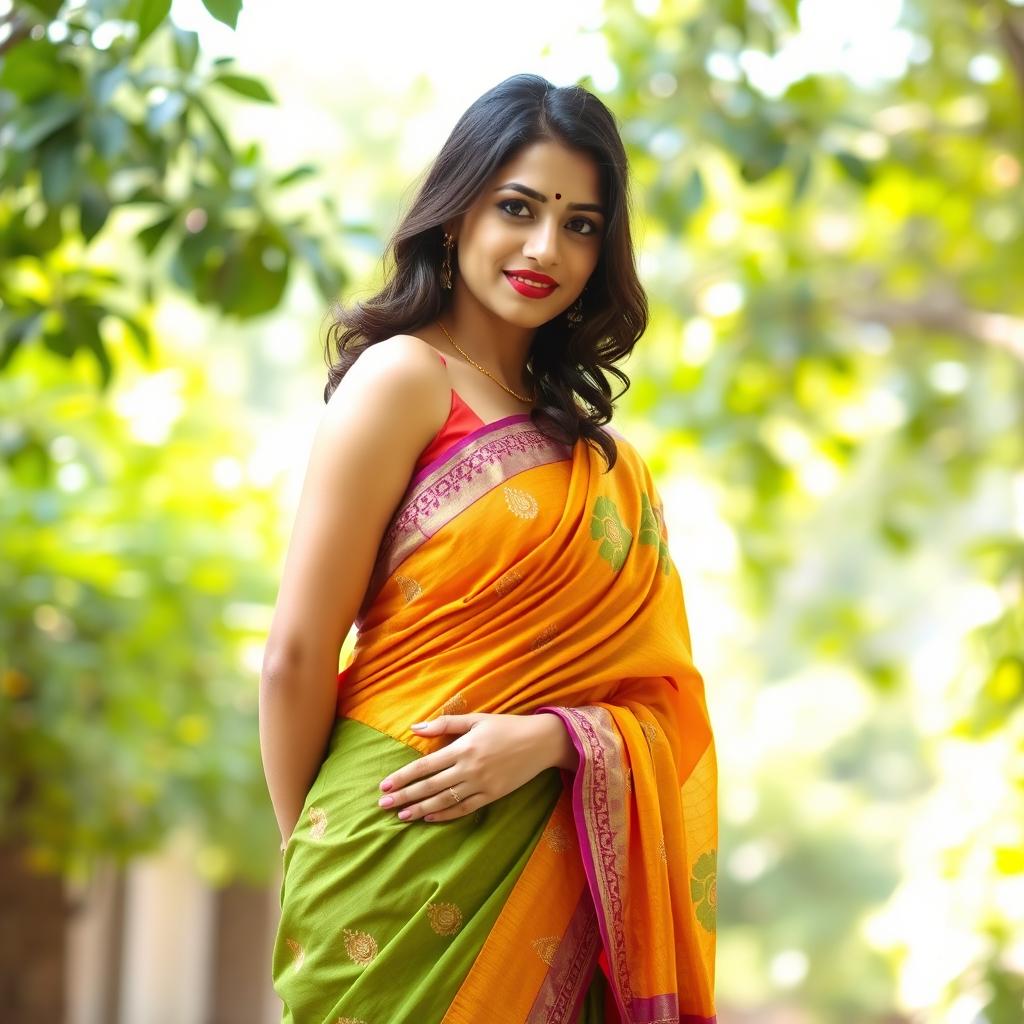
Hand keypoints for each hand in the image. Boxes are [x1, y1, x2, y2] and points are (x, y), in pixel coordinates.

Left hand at [376, 712, 570, 822]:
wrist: (541, 742)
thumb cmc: (506, 726)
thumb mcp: (476, 719)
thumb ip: (445, 724)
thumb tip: (415, 728)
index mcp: (463, 748)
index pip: (425, 766)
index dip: (403, 777)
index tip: (384, 786)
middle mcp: (469, 769)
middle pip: (430, 786)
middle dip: (404, 796)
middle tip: (383, 806)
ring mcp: (481, 785)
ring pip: (444, 801)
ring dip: (420, 810)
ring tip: (402, 815)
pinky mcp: (492, 796)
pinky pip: (464, 809)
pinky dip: (445, 815)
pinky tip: (430, 818)